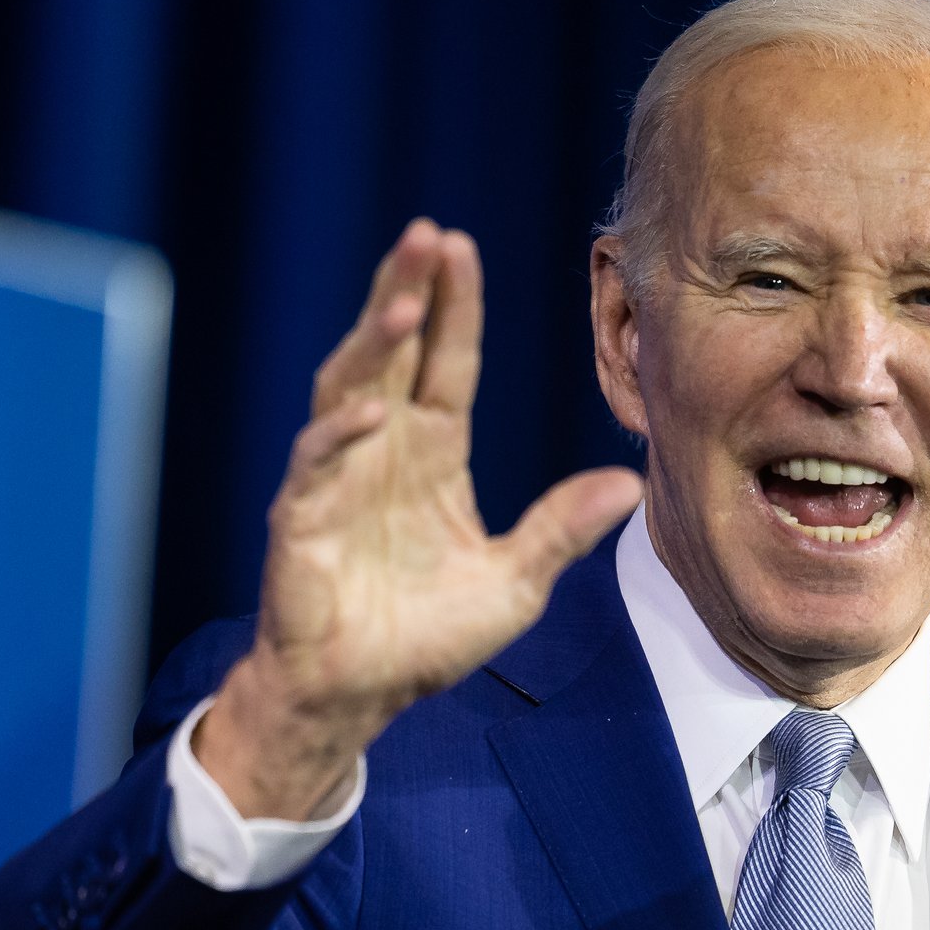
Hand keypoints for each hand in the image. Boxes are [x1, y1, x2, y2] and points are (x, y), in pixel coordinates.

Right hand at [197, 219, 643, 819]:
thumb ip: (560, 530)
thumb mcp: (515, 582)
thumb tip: (628, 486)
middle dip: (408, 291)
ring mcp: (337, 481)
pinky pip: (316, 466)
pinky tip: (371, 411)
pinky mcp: (301, 521)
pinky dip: (340, 436)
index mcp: (432, 455)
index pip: (447, 365)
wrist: (362, 696)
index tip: (462, 246)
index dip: (455, 308)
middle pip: (393, 353)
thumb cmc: (427, 637)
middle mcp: (381, 452)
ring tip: (405, 299)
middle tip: (427, 234)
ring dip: (374, 343)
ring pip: (349, 389)